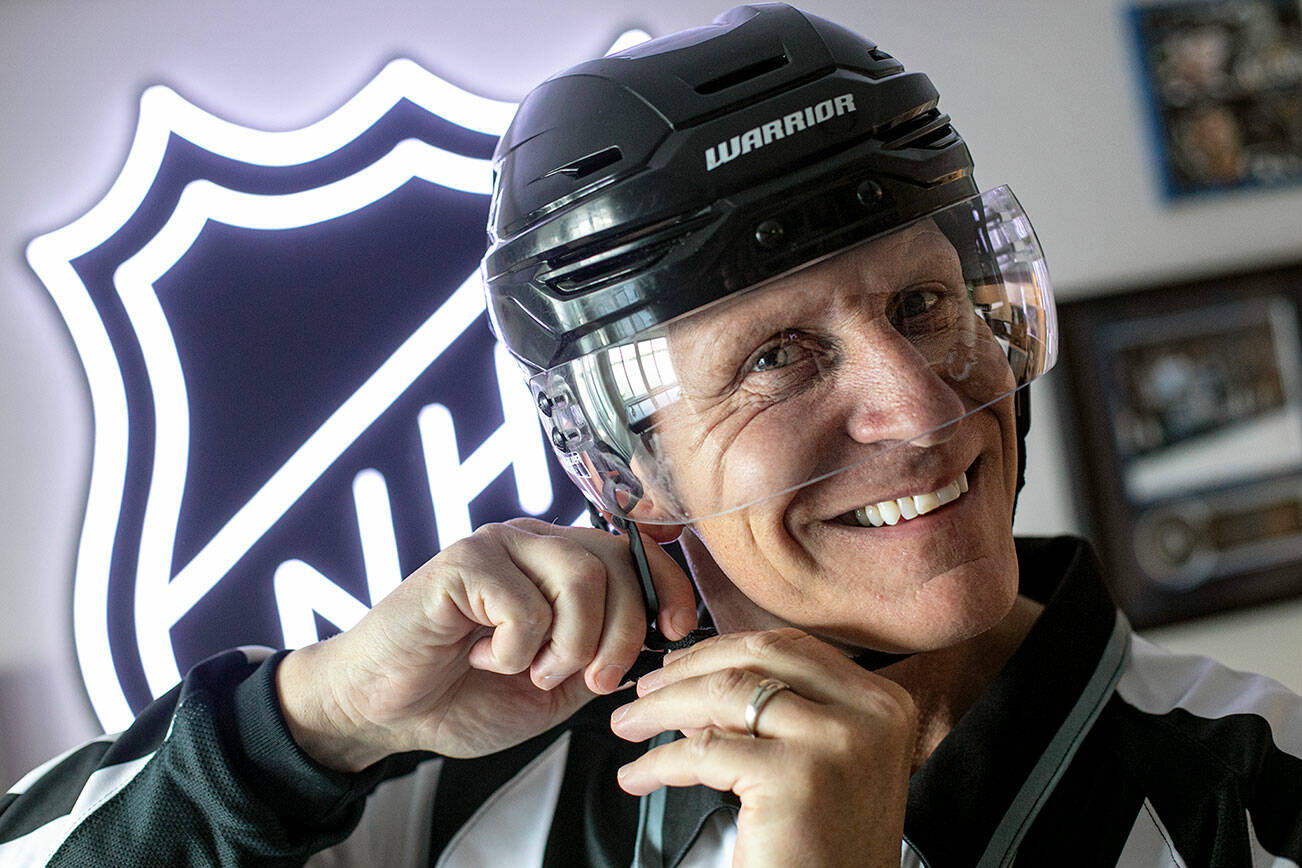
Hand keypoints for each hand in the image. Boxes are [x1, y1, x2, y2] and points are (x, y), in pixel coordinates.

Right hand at [276, 518, 696, 771]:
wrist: (385, 712)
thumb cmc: (465, 695)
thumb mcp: (557, 684)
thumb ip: (602, 654)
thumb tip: (660, 639)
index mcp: (559, 562)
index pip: (634, 550)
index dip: (667, 585)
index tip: (676, 629)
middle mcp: (531, 542)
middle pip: (614, 564)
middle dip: (619, 636)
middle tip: (591, 681)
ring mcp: (495, 546)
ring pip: (580, 578)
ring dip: (570, 646)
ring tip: (534, 673)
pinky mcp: (460, 564)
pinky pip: (523, 606)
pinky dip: (514, 651)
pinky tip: (481, 655)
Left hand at [609, 629, 915, 867]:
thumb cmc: (824, 849)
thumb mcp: (822, 760)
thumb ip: (782, 711)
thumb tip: (705, 676)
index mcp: (882, 702)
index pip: (790, 647)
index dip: (723, 649)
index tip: (681, 663)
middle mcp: (870, 714)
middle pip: (757, 657)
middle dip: (688, 668)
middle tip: (645, 691)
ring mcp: (836, 742)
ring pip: (724, 694)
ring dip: (661, 707)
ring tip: (630, 725)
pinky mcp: (796, 779)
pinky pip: (705, 751)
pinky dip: (659, 762)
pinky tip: (640, 776)